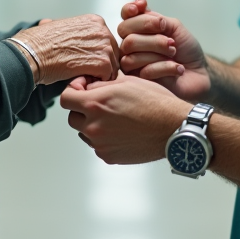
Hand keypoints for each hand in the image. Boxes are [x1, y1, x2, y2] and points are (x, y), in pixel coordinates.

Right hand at [13, 14, 118, 84]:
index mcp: (95, 21)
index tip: (85, 62)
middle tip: (85, 73)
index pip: (108, 42)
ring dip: (99, 76)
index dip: (98, 55)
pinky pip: (108, 77)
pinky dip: (96, 83)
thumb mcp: (55, 26)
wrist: (32, 53)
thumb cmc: (40, 43)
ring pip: (112, 67)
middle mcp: (103, 30)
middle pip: (114, 54)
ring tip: (81, 76)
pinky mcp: (102, 62)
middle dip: (101, 66)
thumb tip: (51, 24)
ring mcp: (104, 46)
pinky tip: (82, 80)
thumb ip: (67, 29)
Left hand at [61, 74, 188, 163]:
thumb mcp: (127, 82)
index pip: (66, 98)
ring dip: (93, 124)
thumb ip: (101, 84)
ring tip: (114, 118)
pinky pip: (97, 145)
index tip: (83, 89)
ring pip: (84, 132)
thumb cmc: (155, 102)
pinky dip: (104, 138)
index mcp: (95, 103)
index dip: (73, 91)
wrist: (173, 128)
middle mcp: (94, 125)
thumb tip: (88, 86)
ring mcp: (100, 143)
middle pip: (72, 117)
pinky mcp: (108, 156)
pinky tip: (121, 130)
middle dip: (82, 109)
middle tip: (100, 104)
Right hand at [116, 0, 210, 102]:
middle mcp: (131, 47)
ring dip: (158, 52)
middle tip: (171, 41)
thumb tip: (140, 6)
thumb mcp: (174, 27)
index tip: (142, 5)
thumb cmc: (186, 49)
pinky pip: (145, 71)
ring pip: (132, 56)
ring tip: (174, 53)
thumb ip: (156, 18)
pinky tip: (178, 69)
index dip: (129, 9)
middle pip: (126, 36)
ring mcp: (133, 66)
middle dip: (152, 36)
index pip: (125, 17)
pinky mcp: (140, 83)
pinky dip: (166, 67)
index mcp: (138, 30)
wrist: (200, 72)